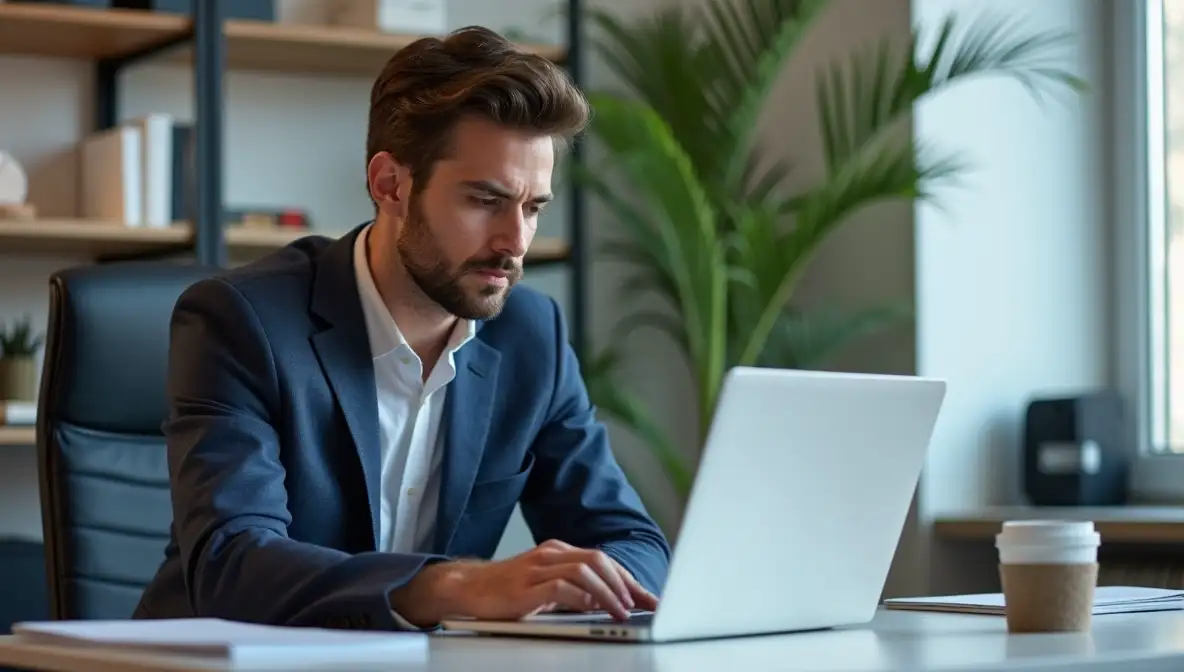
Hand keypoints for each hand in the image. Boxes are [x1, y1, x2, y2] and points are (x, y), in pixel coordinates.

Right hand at [392, 539, 657, 624]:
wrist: (467, 589)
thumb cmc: (507, 591)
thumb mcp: (545, 587)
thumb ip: (574, 590)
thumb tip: (607, 603)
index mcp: (558, 552)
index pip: (603, 561)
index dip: (629, 580)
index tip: (649, 599)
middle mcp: (551, 553)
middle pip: (600, 560)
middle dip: (626, 584)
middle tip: (643, 606)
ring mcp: (539, 566)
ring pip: (586, 570)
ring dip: (609, 592)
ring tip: (622, 612)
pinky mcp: (527, 585)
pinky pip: (564, 586)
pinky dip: (585, 598)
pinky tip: (594, 610)